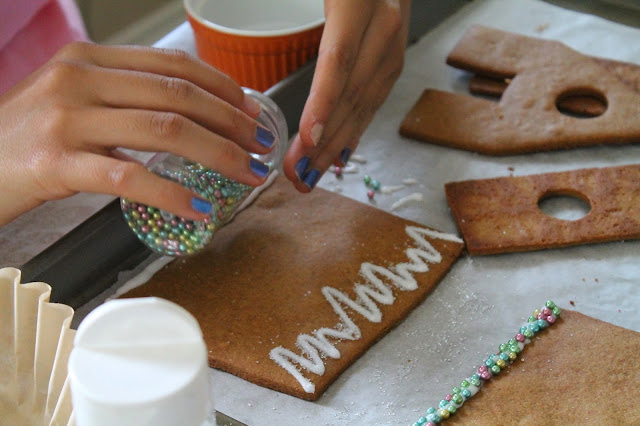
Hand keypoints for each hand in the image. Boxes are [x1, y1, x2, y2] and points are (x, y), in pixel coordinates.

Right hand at [0, 42, 275, 225]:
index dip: (222, 87)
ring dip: (217, 154)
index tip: (252, 111)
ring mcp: (66, 119)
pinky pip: (129, 176)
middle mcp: (79, 79)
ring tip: (246, 174)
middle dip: (231, 122)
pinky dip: (171, 194)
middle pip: (178, 95)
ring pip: (164, 130)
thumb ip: (124, 95)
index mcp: (89, 59)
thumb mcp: (72, 98)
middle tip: (260, 145)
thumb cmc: (26, 136)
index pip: (173, 64)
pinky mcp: (55, 162)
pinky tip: (198, 208)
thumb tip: (191, 112)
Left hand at [283, 0, 410, 190]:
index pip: (340, 59)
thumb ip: (292, 1)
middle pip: (352, 92)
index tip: (305, 138)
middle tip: (297, 174)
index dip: (324, 102)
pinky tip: (340, 154)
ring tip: (312, 176)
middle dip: (324, 140)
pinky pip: (373, 100)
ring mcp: (393, 45)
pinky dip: (355, 130)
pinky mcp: (393, 58)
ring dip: (337, 145)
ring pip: (365, 103)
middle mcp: (384, 26)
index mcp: (360, 3)